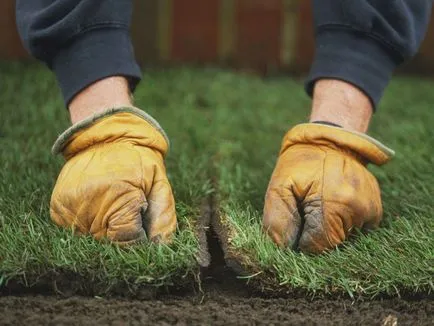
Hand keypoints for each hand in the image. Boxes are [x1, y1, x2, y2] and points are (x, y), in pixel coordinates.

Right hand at [50, 108, 176, 244]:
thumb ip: (163, 219)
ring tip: (112, 206)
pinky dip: (89, 225)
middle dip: (122, 236)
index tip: (142, 226)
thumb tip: (159, 248)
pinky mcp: (57, 207)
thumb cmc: (140, 163)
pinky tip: (98, 205)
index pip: (127, 241)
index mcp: (117, 196)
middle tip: (128, 213)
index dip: (138, 239)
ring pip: (91, 240)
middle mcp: (88, 204)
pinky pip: (75, 232)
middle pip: (109, 244)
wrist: (107, 137)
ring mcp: (69, 206)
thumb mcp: (161, 185)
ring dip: (104, 231)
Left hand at [263, 123, 392, 253]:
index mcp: (335, 203)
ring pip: (343, 240)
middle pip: (331, 245)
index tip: (296, 223)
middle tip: (306, 208)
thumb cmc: (299, 164)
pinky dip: (340, 224)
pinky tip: (332, 204)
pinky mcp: (375, 211)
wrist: (329, 140)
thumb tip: (284, 249)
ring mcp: (371, 211)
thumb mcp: (279, 186)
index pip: (317, 247)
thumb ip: (277, 220)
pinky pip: (354, 232)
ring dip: (328, 229)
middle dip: (314, 234)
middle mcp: (359, 209)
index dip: (301, 241)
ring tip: (320, 202)